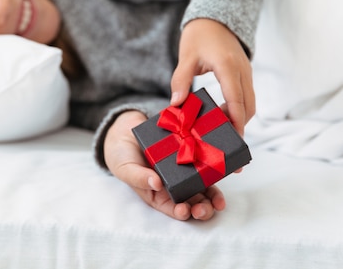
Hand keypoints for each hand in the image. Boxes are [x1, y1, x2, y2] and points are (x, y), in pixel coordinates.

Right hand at [103, 110, 225, 220]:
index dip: (181, 212)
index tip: (185, 211)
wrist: (125, 131)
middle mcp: (174, 186)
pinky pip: (204, 163)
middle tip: (208, 207)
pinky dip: (213, 169)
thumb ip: (138, 177)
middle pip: (192, 202)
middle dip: (202, 208)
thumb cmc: (122, 155)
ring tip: (219, 199)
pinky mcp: (190, 154)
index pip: (172, 208)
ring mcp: (184, 171)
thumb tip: (155, 184)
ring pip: (203, 187)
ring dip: (213, 195)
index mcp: (158, 195)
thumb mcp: (125, 168)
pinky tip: (220, 170)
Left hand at [170, 18, 254, 135]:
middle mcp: (242, 70)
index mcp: (228, 66)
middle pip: (248, 106)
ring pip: (249, 102)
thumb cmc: (199, 35)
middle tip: (222, 138)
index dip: (236, 121)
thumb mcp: (186, 57)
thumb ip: (181, 81)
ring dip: (238, 116)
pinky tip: (221, 114)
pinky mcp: (245, 74)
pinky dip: (238, 108)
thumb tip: (176, 105)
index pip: (236, 99)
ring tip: (218, 127)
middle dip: (239, 124)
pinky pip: (246, 95)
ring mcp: (246, 72)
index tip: (233, 137)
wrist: (214, 19)